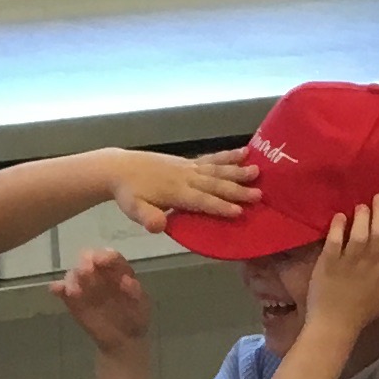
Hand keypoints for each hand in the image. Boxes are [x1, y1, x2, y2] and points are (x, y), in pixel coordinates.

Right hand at [55, 248, 153, 362]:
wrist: (124, 340)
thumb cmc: (135, 319)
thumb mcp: (142, 306)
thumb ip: (136, 293)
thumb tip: (128, 280)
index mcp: (118, 272)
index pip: (110, 257)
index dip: (105, 256)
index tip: (101, 261)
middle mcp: (99, 274)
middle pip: (88, 260)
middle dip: (86, 262)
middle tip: (86, 271)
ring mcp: (85, 286)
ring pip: (74, 274)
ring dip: (74, 277)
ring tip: (76, 290)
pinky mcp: (73, 300)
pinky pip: (62, 290)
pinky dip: (58, 288)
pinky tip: (58, 290)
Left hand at [109, 148, 256, 233]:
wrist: (120, 168)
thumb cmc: (129, 193)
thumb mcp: (133, 209)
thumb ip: (148, 217)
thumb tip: (159, 226)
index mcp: (175, 192)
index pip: (201, 201)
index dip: (219, 207)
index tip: (239, 212)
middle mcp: (186, 177)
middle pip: (215, 184)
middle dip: (237, 190)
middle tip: (259, 194)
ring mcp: (188, 167)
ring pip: (216, 169)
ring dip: (237, 170)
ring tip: (258, 170)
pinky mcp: (189, 162)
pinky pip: (212, 158)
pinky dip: (228, 156)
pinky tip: (244, 152)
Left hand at [303, 198, 378, 334]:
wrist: (333, 326)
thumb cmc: (360, 314)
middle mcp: (368, 264)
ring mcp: (348, 263)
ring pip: (359, 234)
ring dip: (361, 217)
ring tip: (362, 205)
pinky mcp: (328, 263)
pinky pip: (334, 241)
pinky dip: (337, 227)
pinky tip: (339, 216)